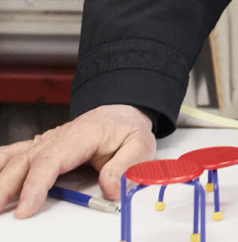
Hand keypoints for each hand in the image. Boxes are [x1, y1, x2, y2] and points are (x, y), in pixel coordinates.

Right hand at [0, 105, 154, 217]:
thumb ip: (126, 166)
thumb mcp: (140, 144)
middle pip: (25, 162)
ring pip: (15, 159)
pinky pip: (13, 154)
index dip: (35, 185)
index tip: (26, 208)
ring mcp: (45, 142)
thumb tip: (110, 188)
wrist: (120, 113)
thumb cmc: (126, 129)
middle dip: (7, 187)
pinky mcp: (40, 148)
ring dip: (0, 179)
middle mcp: (57, 137)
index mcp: (81, 135)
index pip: (51, 160)